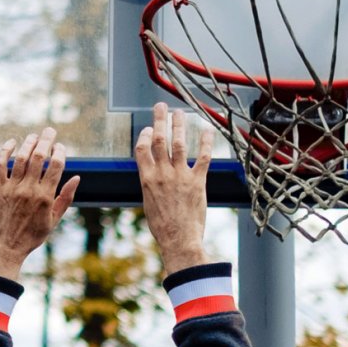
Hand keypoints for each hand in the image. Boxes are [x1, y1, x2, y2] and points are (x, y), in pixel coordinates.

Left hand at [0, 129, 80, 279]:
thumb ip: (66, 198)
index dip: (59, 152)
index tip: (60, 146)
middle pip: (38, 157)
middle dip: (46, 140)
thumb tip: (77, 178)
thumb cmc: (32, 235)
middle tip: (49, 130)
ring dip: (27, 143)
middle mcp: (28, 190)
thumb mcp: (54, 220)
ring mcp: (12, 188)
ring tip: (33, 136)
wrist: (6, 247)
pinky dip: (4, 151)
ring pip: (20, 158)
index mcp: (45, 197)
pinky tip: (11, 143)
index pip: (55, 166)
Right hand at [136, 103, 212, 271]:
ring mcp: (180, 176)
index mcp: (146, 179)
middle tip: (160, 106)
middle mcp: (162, 173)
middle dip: (159, 120)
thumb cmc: (162, 226)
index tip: (147, 128)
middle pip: (158, 140)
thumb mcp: (148, 203)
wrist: (178, 239)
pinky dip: (205, 142)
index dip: (143, 135)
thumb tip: (152, 176)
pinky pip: (203, 157)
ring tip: (180, 113)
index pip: (141, 149)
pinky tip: (206, 130)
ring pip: (179, 144)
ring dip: (179, 125)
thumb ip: (151, 185)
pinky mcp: (197, 182)